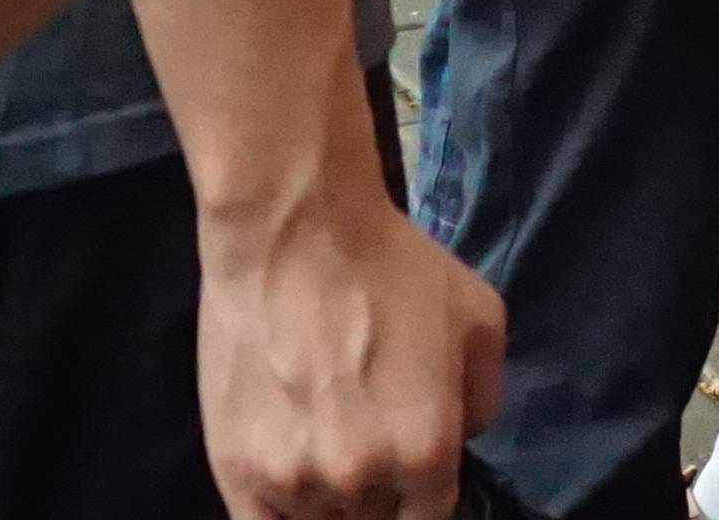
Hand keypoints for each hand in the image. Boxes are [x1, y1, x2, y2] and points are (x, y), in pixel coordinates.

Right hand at [197, 165, 501, 519]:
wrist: (294, 227)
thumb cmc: (391, 263)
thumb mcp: (481, 318)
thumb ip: (482, 398)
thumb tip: (460, 440)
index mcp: (427, 455)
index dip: (421, 499)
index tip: (410, 474)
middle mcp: (362, 482)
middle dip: (378, 492)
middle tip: (366, 437)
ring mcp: (294, 480)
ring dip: (326, 494)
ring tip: (320, 438)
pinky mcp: (236, 468)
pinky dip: (280, 514)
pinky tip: (287, 482)